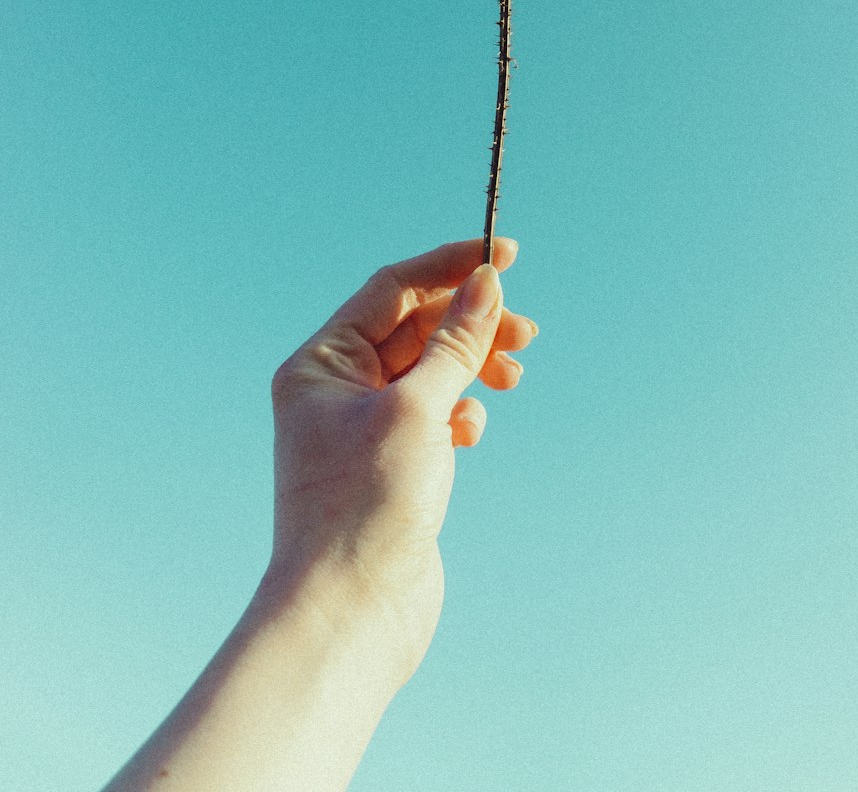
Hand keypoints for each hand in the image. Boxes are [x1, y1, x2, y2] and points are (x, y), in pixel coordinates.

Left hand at [266, 238, 534, 679]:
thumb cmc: (365, 506)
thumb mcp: (417, 409)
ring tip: (513, 376)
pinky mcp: (391, 466)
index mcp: (321, 363)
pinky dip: (461, 411)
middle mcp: (336, 390)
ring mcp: (363, 429)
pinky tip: (472, 432)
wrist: (349, 614)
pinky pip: (434, 414)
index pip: (393, 288)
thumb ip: (454, 343)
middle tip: (526, 333)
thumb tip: (484, 283)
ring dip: (473, 365)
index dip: (449, 266)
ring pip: (430, 371)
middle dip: (471, 322)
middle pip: (415, 327)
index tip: (505, 253)